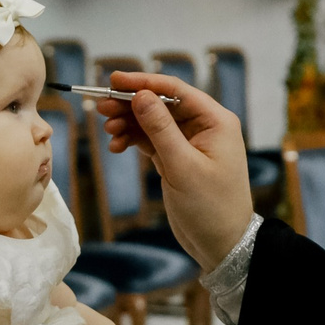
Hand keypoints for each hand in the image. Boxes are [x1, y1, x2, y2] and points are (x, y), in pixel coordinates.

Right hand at [100, 72, 253, 269]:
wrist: (222, 244)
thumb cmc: (211, 207)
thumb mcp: (183, 166)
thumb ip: (160, 129)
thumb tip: (141, 96)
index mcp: (215, 121)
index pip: (176, 90)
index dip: (144, 82)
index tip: (114, 80)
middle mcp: (204, 127)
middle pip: (162, 103)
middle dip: (131, 104)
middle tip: (102, 107)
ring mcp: (190, 143)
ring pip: (154, 122)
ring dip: (129, 123)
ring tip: (108, 131)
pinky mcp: (178, 159)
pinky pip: (152, 140)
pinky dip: (134, 140)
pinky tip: (117, 145)